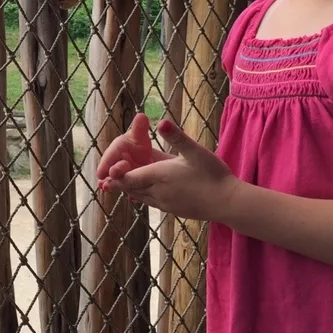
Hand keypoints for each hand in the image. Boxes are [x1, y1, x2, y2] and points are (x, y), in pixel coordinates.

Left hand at [98, 117, 239, 221]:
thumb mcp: (195, 151)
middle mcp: (158, 193)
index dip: (115, 176)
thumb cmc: (213, 174)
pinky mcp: (175, 211)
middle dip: (120, 183)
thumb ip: (177, 137)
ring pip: (141, 198)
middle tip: (106, 180)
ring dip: (132, 190)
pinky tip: (145, 194)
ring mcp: (166, 204)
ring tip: (123, 185)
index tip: (104, 174)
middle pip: (131, 189)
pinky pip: (152, 204)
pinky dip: (144, 197)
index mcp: (159, 176)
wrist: (228, 203)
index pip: (129, 178)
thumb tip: (161, 121)